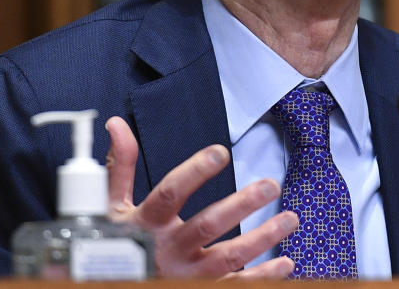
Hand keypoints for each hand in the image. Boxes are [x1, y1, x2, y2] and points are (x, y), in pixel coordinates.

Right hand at [104, 116, 297, 277]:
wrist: (108, 285)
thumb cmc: (114, 247)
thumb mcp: (111, 209)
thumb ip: (121, 168)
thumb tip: (117, 125)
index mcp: (146, 224)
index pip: (170, 193)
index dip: (194, 172)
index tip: (220, 152)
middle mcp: (167, 251)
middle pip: (207, 225)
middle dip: (241, 205)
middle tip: (270, 185)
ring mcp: (185, 275)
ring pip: (227, 258)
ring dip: (262, 238)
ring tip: (290, 218)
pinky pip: (234, 286)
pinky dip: (262, 277)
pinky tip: (285, 262)